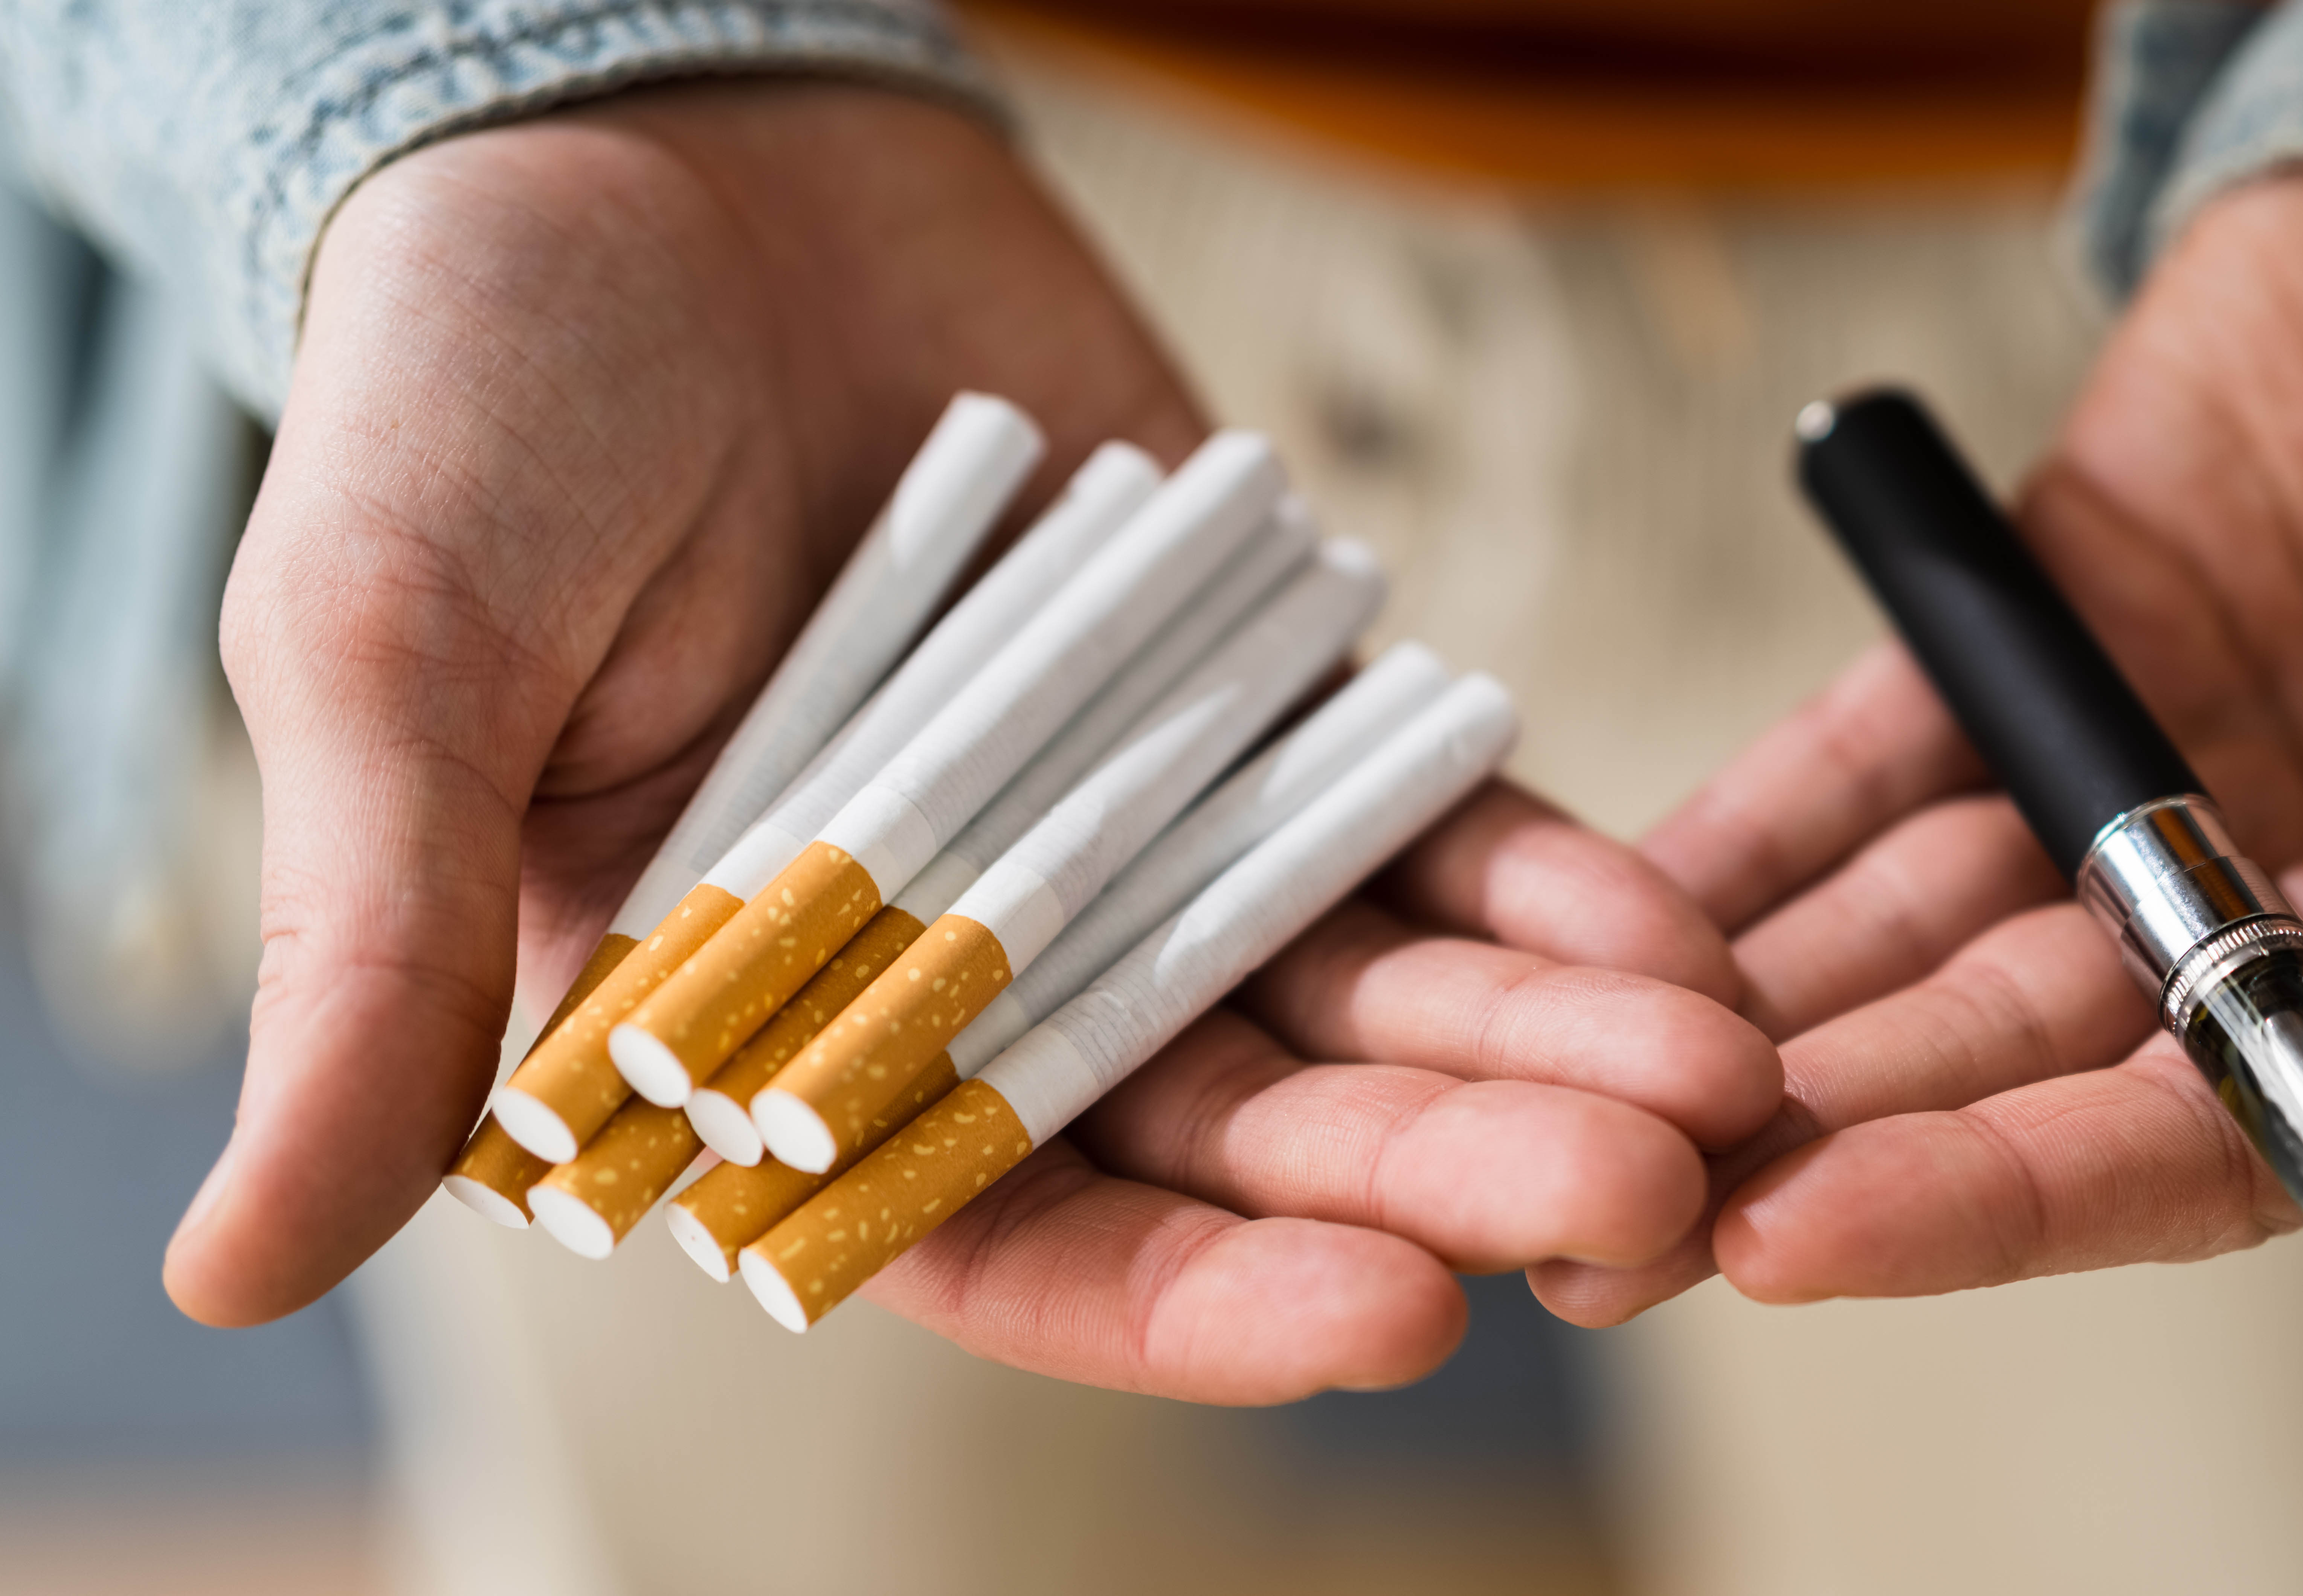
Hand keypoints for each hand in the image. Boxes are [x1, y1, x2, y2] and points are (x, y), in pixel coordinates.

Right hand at [173, 80, 1777, 1400]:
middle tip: (1637, 1206)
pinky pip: (1415, 828)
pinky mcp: (1247, 702)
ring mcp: (1136, 834)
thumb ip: (369, 961)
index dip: (1195, 1295)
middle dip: (1442, 1175)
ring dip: (1542, 1051)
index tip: (1387, 1315)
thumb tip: (230, 1265)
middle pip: (1240, 1131)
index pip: (997, 1231)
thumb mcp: (388, 660)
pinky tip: (1675, 933)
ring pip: (1363, 999)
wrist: (659, 167)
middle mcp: (975, 964)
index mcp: (771, 1028)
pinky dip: (1540, 880)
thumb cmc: (473, 402)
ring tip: (1719, 1086)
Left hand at [1535, 111, 2302, 1322]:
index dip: (2003, 1196)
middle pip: (2014, 1061)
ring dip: (1754, 1011)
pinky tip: (1612, 905)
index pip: (2200, 1137)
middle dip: (1820, 1130)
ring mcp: (2148, 770)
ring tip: (1574, 1081)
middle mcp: (2284, 896)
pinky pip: (1871, 758)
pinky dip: (1754, 832)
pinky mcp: (2046, 634)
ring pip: (1915, 929)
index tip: (1814, 1235)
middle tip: (1617, 1197)